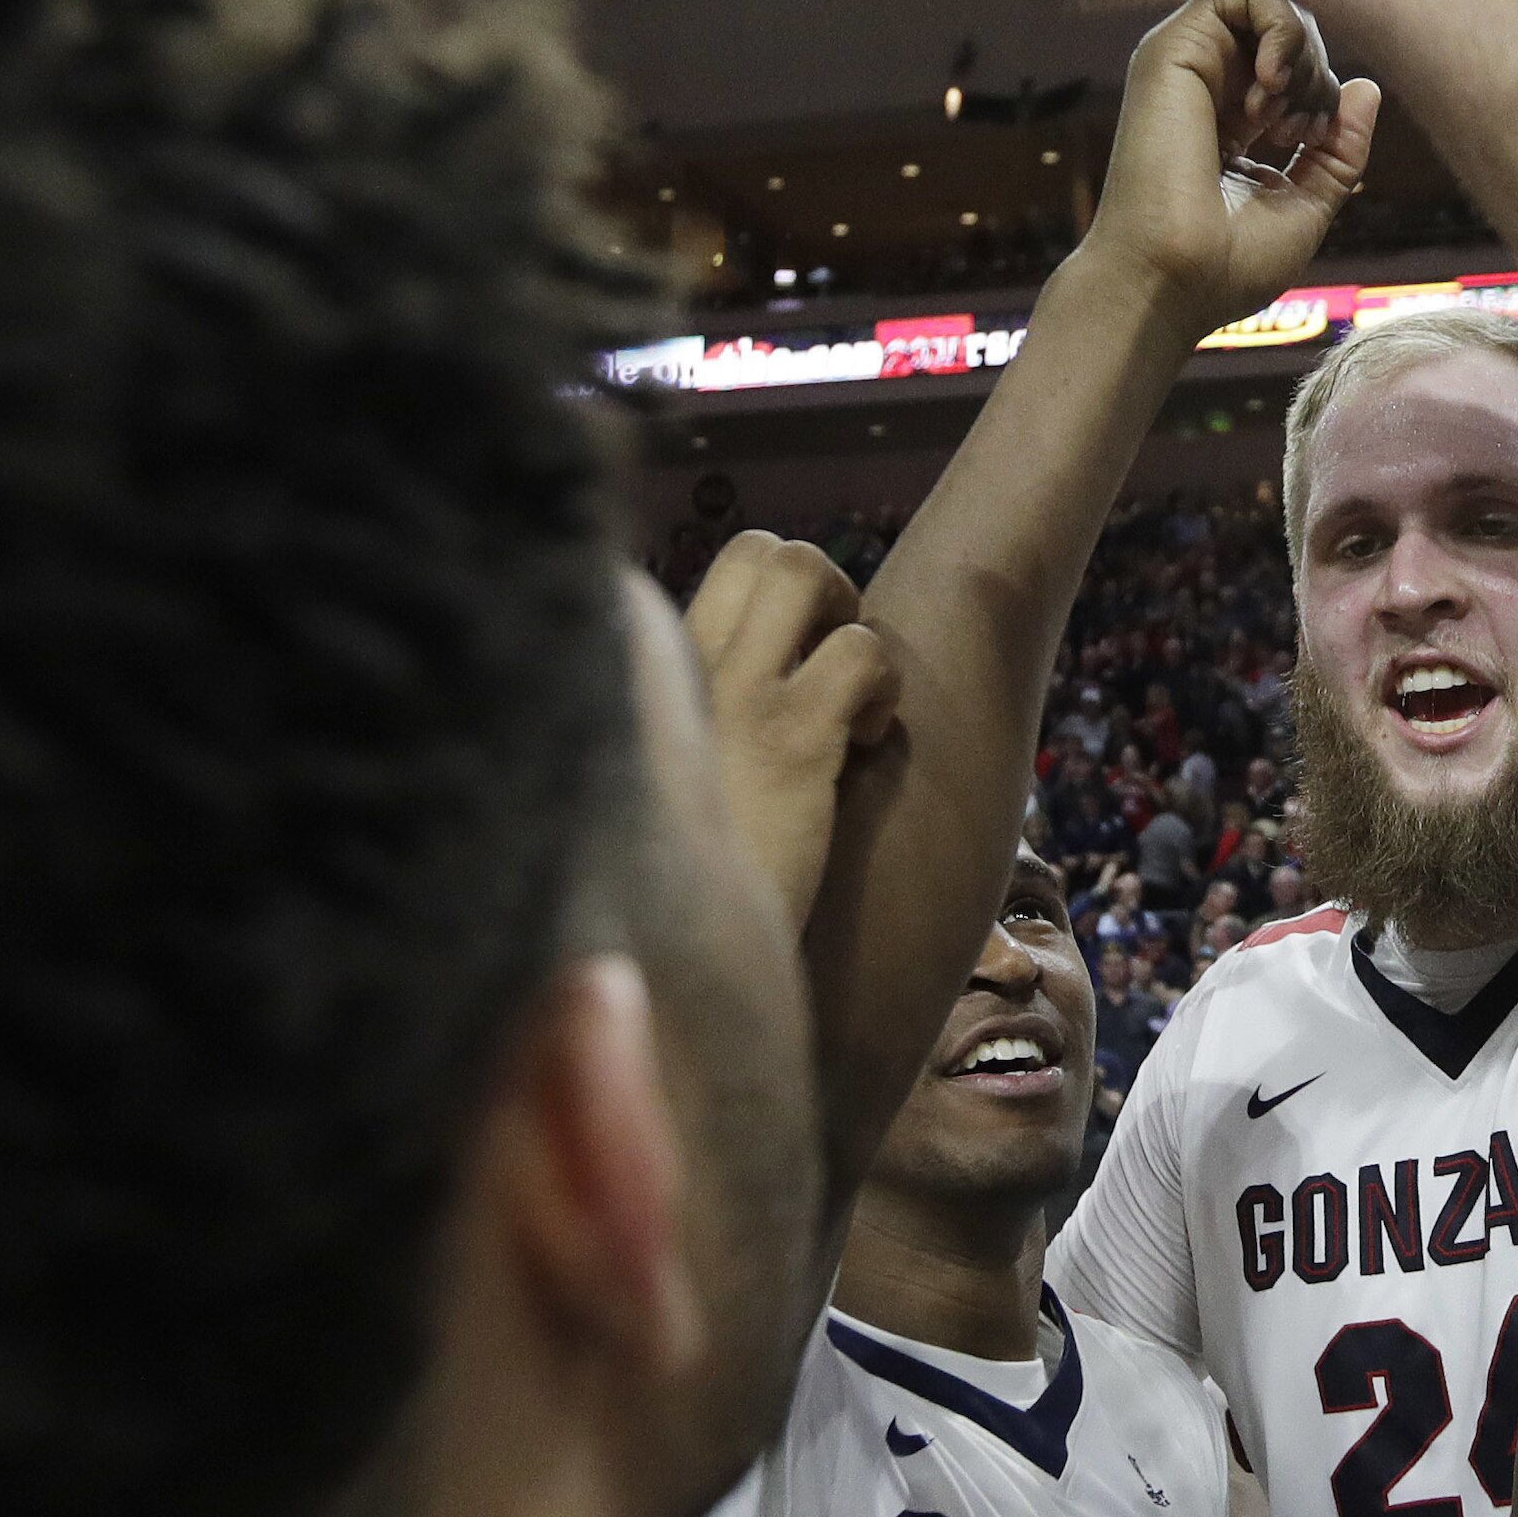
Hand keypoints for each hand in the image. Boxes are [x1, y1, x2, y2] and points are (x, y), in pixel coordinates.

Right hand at [685, 534, 898, 937]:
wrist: (670, 969)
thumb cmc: (671, 883)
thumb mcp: (659, 776)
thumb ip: (686, 714)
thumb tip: (750, 674)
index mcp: (636, 668)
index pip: (714, 574)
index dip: (768, 614)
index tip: (784, 678)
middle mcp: (669, 662)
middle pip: (759, 547)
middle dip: (820, 594)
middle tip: (824, 673)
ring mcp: (726, 692)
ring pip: (802, 566)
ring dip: (852, 629)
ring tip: (844, 709)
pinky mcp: (785, 739)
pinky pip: (860, 650)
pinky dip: (881, 688)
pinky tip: (857, 750)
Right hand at [1079, 0, 1385, 318]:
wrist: (1170, 280)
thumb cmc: (1226, 264)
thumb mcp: (1308, 203)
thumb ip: (1340, 149)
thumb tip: (1366, 86)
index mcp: (1231, 123)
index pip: (1297, 72)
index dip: (1323, 96)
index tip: (1315, 143)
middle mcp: (1208, 88)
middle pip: (1288, 36)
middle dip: (1316, 75)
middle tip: (1302, 132)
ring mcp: (1189, 65)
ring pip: (1271, 8)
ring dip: (1300, 53)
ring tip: (1283, 114)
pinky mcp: (1174, 48)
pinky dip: (1280, 29)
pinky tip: (1273, 83)